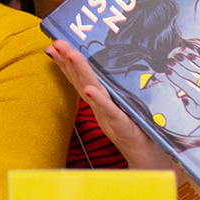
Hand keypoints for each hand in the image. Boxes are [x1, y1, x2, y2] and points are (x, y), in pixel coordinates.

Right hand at [46, 41, 173, 170]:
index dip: (66, 61)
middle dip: (68, 60)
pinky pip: (109, 110)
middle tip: (56, 43)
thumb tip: (101, 75)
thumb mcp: (120, 107)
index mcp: (99, 100)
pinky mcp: (120, 123)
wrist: (144, 156)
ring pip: (92, 90)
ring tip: (70, 54)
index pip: (79, 77)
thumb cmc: (134, 129)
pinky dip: (98, 100)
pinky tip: (89, 89)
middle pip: (81, 80)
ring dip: (80, 72)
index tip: (54, 45)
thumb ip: (111, 92)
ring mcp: (108, 114)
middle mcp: (99, 106)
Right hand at [164, 50, 199, 119]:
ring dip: (185, 61)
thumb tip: (182, 97)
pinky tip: (190, 55)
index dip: (174, 77)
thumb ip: (188, 107)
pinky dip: (197, 59)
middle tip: (169, 61)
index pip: (183, 83)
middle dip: (177, 66)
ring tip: (177, 56)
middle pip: (187, 73)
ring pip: (195, 66)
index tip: (167, 71)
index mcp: (198, 95)